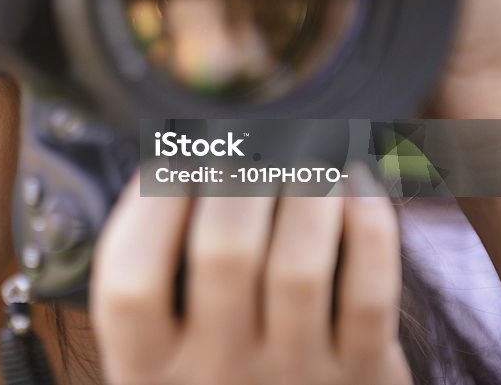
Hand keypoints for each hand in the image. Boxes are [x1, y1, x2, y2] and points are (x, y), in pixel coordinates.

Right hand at [90, 171, 408, 384]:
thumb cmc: (208, 372)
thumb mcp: (154, 346)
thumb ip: (150, 273)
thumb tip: (172, 160)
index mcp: (147, 368)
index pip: (131, 277)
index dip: (151, 201)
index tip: (173, 160)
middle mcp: (216, 374)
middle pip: (224, 250)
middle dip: (235, 173)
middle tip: (245, 140)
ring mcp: (293, 376)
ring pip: (300, 264)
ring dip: (304, 187)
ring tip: (302, 151)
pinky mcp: (362, 373)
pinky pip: (369, 289)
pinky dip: (367, 223)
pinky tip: (353, 181)